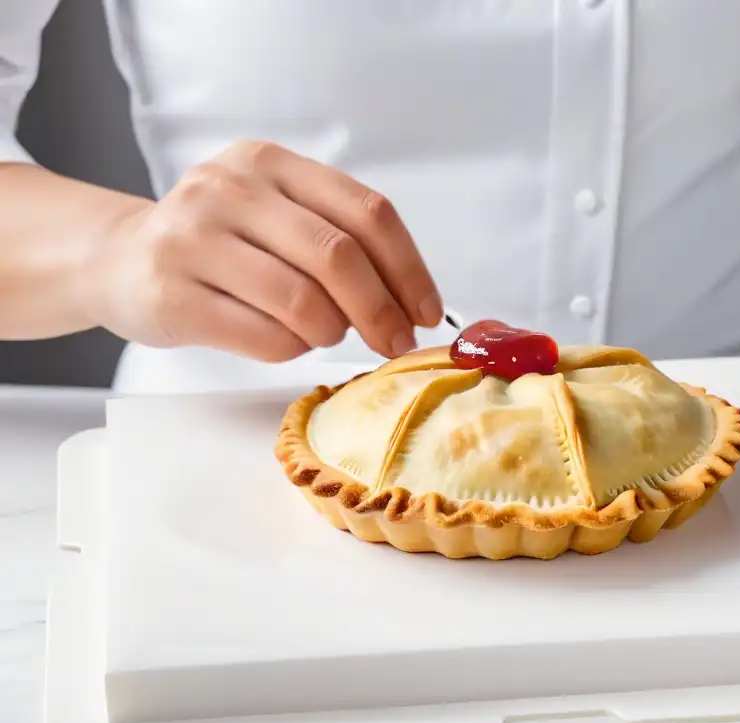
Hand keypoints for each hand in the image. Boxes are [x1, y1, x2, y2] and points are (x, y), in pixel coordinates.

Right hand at [82, 140, 441, 361]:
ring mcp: (194, 238)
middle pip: (339, 256)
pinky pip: (264, 336)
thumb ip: (336, 238)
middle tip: (396, 342)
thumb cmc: (218, 244)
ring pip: (302, 302)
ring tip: (327, 335)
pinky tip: (287, 340)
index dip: (410, 269)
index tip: (428, 312)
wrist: (118, 259)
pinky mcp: (171, 291)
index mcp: (270, 164)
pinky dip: (292, 350)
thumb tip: (410, 302)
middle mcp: (230, 188)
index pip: (367, 212)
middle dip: (382, 311)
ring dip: (332, 332)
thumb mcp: (274, 214)